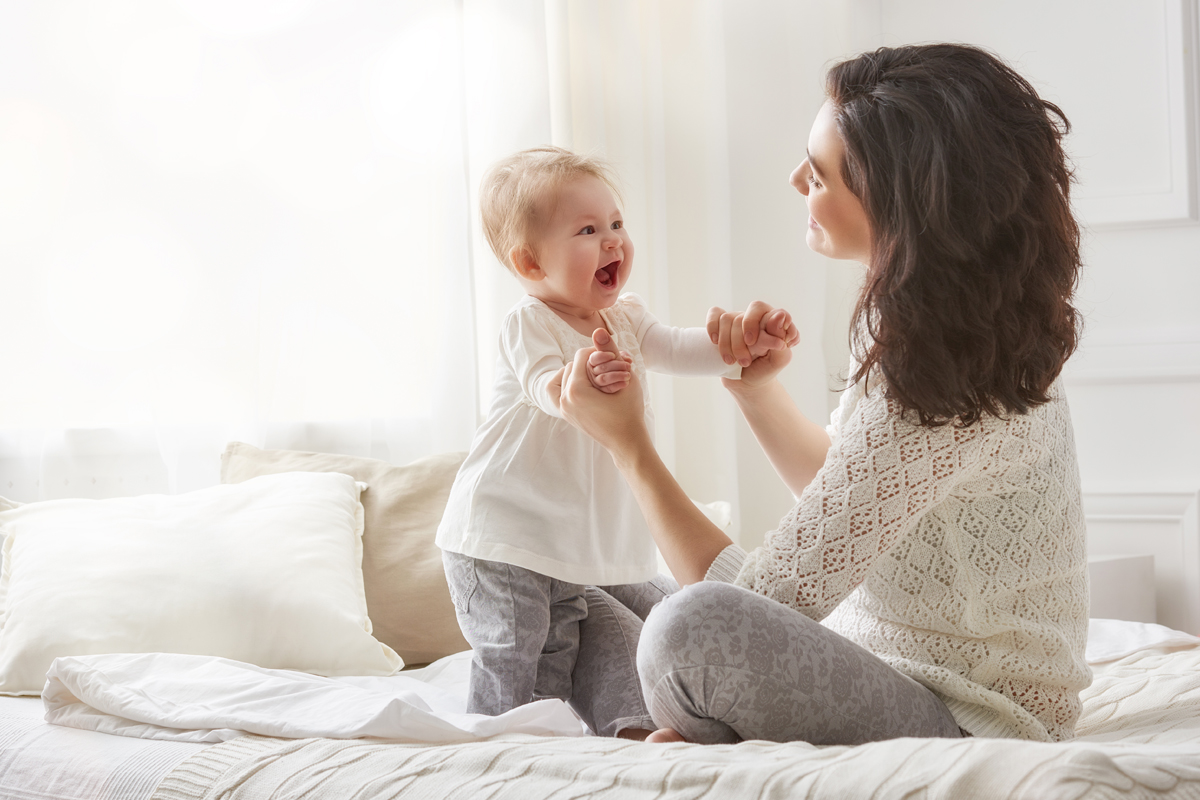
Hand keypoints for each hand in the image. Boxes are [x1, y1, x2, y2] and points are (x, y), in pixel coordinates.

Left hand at [559, 330, 649, 460]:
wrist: (626, 442)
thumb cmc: (630, 411)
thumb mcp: (625, 376)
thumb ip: (610, 351)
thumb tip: (597, 329)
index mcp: (576, 390)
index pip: (581, 355)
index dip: (597, 353)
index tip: (611, 359)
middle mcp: (565, 399)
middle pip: (570, 365)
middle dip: (587, 364)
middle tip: (605, 369)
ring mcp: (563, 408)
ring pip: (563, 376)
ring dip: (578, 373)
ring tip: (595, 376)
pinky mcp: (565, 414)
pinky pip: (558, 391)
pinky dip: (568, 384)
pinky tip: (585, 385)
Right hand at [707, 301, 798, 388]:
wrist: (748, 383)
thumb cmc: (765, 369)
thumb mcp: (779, 359)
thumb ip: (782, 337)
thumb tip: (780, 315)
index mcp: (772, 322)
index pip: (761, 309)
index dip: (753, 323)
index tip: (752, 343)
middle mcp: (755, 318)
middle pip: (741, 316)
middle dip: (738, 341)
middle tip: (744, 361)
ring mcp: (738, 320)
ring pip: (726, 320)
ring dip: (726, 345)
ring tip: (732, 363)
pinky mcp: (722, 326)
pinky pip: (714, 314)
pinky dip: (712, 327)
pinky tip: (714, 341)